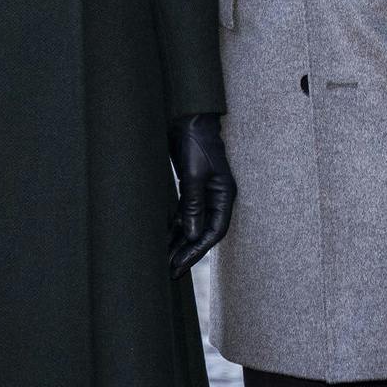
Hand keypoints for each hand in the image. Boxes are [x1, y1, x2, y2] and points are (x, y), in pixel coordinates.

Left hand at [168, 113, 236, 278]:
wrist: (186, 115)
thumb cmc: (194, 140)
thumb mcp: (193, 173)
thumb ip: (193, 204)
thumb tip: (190, 235)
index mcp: (224, 194)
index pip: (214, 231)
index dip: (196, 251)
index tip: (178, 266)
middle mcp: (216, 196)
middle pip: (202, 232)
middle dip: (186, 252)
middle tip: (168, 272)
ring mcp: (203, 192)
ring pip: (191, 225)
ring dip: (178, 242)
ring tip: (163, 262)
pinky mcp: (190, 186)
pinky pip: (184, 214)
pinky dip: (174, 227)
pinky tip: (162, 239)